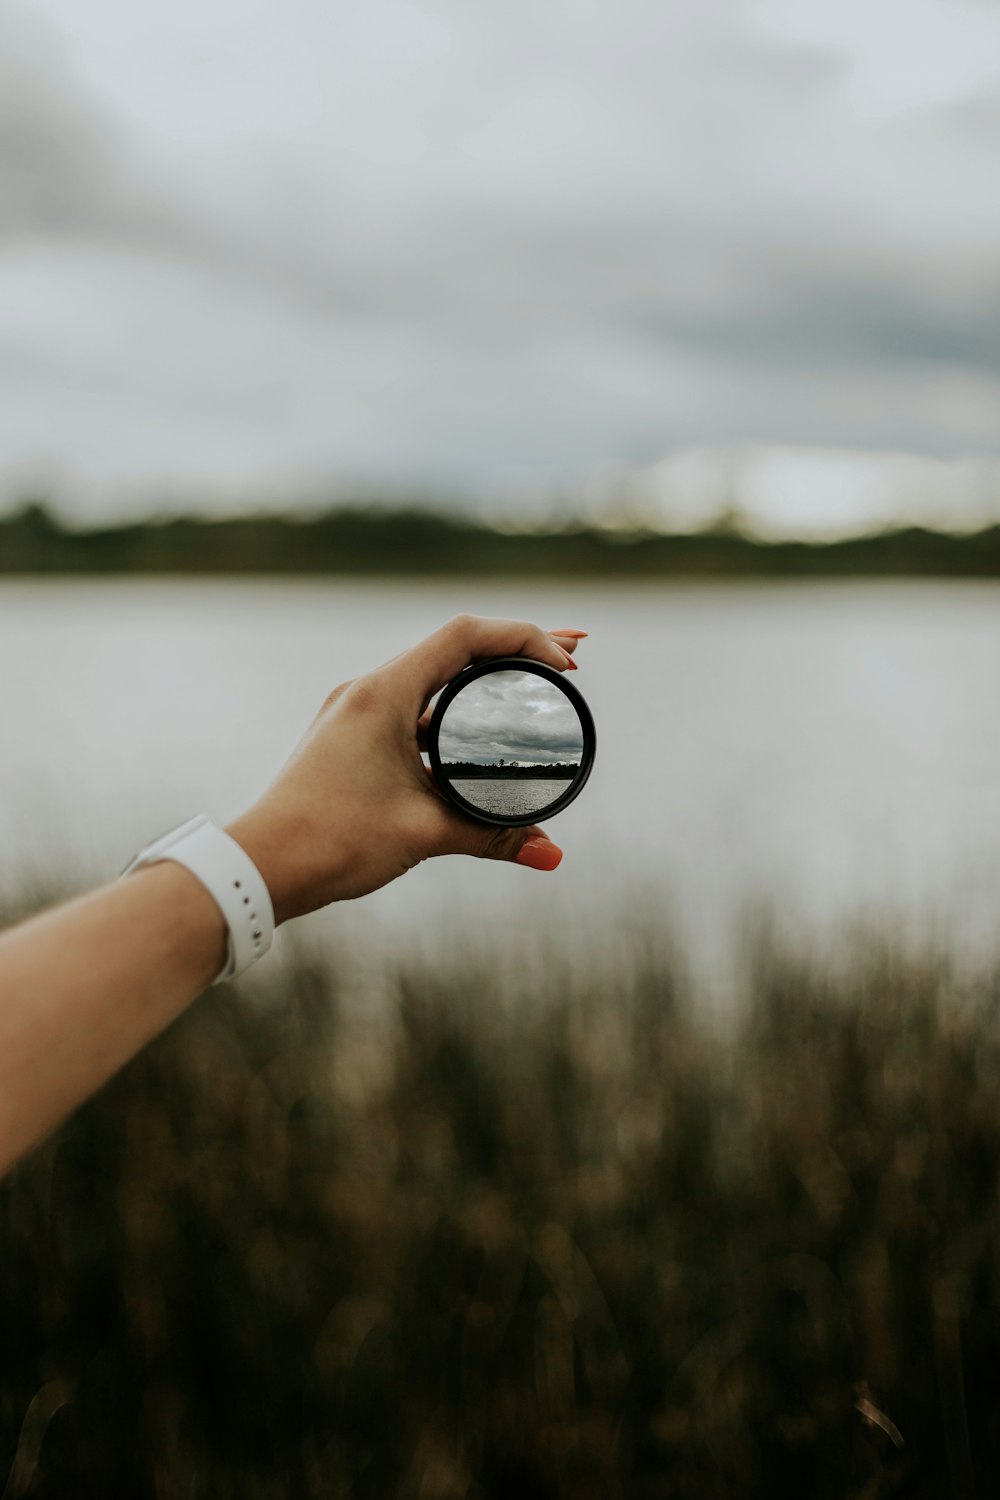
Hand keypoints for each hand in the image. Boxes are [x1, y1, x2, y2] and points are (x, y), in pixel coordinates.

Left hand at [226, 615, 586, 922]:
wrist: (260, 866)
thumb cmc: (330, 841)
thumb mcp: (424, 834)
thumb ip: (493, 837)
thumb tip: (551, 853)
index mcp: (384, 693)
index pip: (465, 636)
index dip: (524, 638)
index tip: (566, 663)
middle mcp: (367, 691)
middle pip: (454, 648)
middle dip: (515, 650)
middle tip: (570, 659)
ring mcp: (355, 712)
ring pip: (431, 679)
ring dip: (481, 679)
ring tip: (532, 686)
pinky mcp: (349, 738)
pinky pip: (412, 709)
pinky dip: (451, 712)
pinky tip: (477, 733)